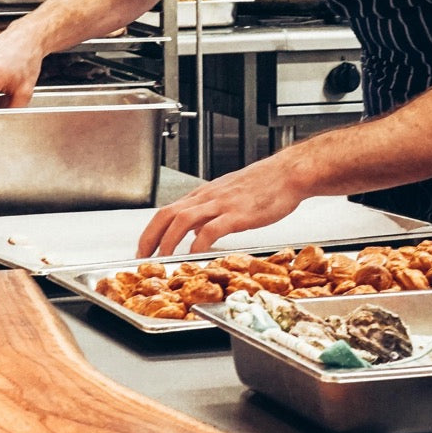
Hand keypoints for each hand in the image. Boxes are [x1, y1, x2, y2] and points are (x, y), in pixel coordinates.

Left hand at [137, 159, 304, 255]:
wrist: (288, 173)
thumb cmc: (265, 184)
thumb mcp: (230, 195)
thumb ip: (210, 212)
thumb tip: (195, 232)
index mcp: (204, 194)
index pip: (167, 211)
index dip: (151, 231)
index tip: (144, 248)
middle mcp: (207, 197)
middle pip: (167, 215)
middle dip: (150, 237)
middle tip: (142, 257)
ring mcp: (221, 204)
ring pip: (182, 220)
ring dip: (168, 241)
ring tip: (163, 259)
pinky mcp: (237, 214)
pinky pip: (211, 229)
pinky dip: (199, 243)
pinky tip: (196, 253)